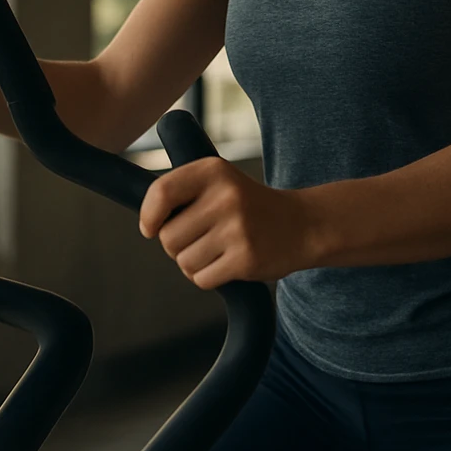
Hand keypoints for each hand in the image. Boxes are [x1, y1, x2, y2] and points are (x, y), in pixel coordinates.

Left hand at [138, 156, 317, 289]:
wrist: (303, 225)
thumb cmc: (250, 206)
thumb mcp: (219, 183)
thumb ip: (182, 192)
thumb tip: (147, 222)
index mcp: (213, 171)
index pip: (161, 193)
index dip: (149, 216)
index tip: (151, 228)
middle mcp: (225, 196)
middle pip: (168, 237)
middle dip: (177, 246)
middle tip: (202, 238)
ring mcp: (237, 228)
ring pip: (184, 261)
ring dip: (194, 263)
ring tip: (218, 250)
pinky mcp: (246, 258)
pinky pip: (202, 279)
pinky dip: (209, 277)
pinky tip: (228, 263)